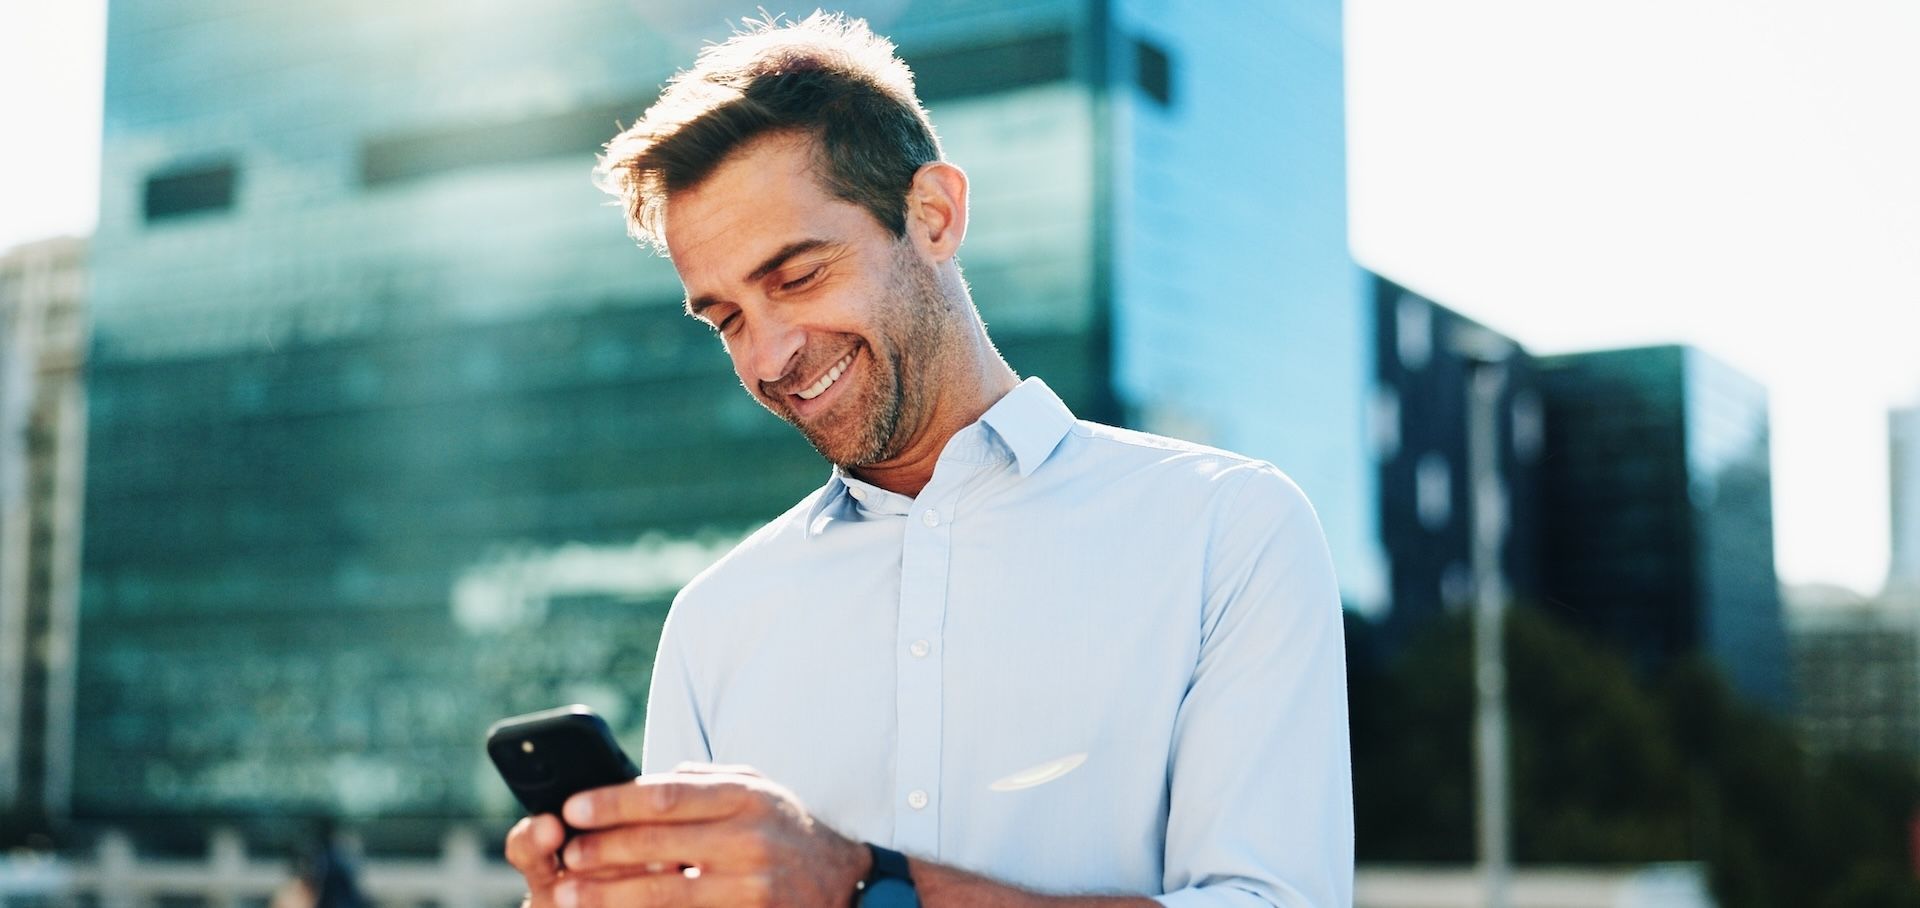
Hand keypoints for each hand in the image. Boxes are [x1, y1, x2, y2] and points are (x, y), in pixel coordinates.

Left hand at [512, 764, 872, 907]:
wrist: (840, 882)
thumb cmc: (785, 829)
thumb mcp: (758, 789)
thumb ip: (704, 781)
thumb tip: (642, 783)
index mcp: (745, 796)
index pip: (667, 795)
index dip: (614, 802)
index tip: (573, 806)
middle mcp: (750, 838)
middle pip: (659, 842)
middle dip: (602, 848)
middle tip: (565, 853)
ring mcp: (751, 886)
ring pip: (665, 892)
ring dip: (609, 892)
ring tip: (569, 891)